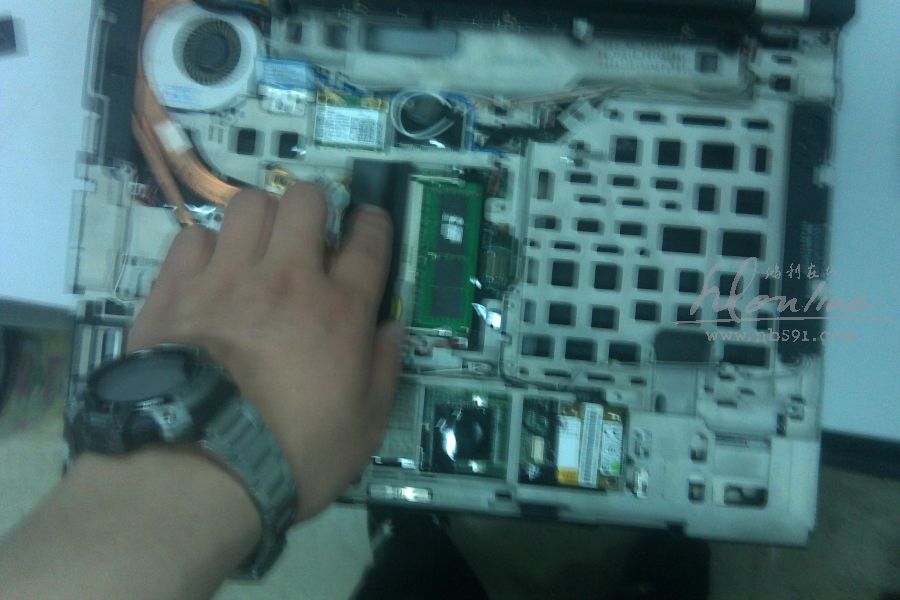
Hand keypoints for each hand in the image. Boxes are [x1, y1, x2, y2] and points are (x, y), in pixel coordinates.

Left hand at [127, 184, 401, 519]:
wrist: (199, 467)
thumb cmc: (293, 453)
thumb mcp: (364, 427)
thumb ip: (383, 370)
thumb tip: (392, 329)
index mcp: (340, 309)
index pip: (369, 240)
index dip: (374, 223)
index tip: (369, 224)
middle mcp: (287, 278)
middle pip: (305, 200)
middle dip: (313, 208)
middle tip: (307, 238)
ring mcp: (227, 277)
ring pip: (248, 204)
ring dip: (260, 218)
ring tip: (255, 248)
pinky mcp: (176, 288)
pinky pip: (193, 236)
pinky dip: (206, 248)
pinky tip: (208, 273)